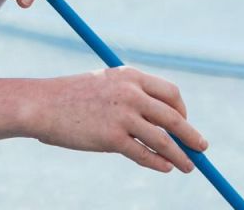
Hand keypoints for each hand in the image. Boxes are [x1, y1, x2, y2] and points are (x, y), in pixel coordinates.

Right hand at [29, 66, 209, 173]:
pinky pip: (145, 154)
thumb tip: (161, 123)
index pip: (170, 93)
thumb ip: (131, 97)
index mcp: (129, 76)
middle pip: (174, 117)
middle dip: (191, 135)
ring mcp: (122, 115)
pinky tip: (165, 167)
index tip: (182, 123)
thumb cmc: (72, 96)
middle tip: (202, 148)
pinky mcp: (112, 138)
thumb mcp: (105, 86)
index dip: (182, 110)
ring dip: (180, 156)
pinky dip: (159, 163)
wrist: (41, 104)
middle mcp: (130, 93)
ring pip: (164, 140)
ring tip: (188, 166)